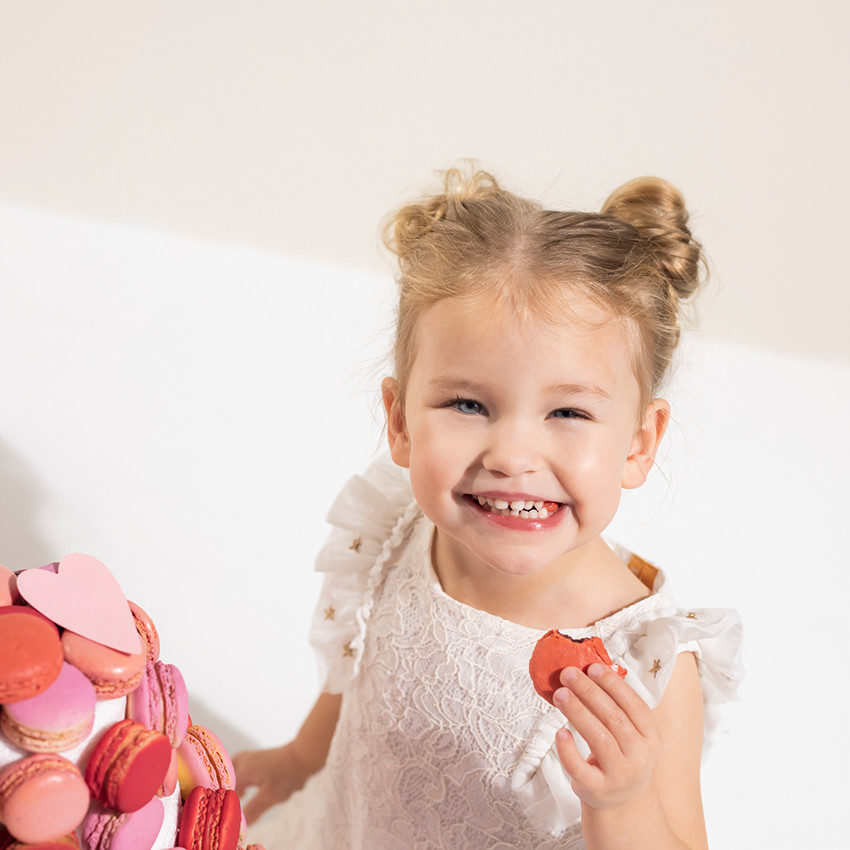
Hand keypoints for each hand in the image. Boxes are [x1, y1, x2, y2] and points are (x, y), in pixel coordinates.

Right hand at [232, 742, 312, 823]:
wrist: (304, 755)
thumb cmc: (287, 775)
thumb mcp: (270, 796)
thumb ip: (254, 809)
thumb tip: (241, 822)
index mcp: (244, 770)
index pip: (226, 788)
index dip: (225, 801)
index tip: (227, 811)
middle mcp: (246, 761)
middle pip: (227, 774)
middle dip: (226, 788)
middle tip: (228, 801)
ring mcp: (254, 757)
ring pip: (236, 769)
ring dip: (234, 781)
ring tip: (238, 795)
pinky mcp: (262, 757)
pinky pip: (245, 766)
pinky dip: (242, 776)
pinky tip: (250, 786)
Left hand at [553, 663, 660, 810]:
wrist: (621, 801)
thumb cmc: (622, 755)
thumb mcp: (631, 733)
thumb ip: (617, 706)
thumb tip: (592, 669)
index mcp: (651, 738)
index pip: (634, 705)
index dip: (613, 684)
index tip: (592, 667)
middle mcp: (639, 757)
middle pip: (613, 718)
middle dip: (589, 692)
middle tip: (568, 674)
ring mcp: (619, 776)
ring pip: (598, 738)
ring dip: (577, 712)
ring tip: (560, 694)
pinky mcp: (597, 789)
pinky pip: (580, 768)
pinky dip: (568, 750)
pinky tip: (559, 732)